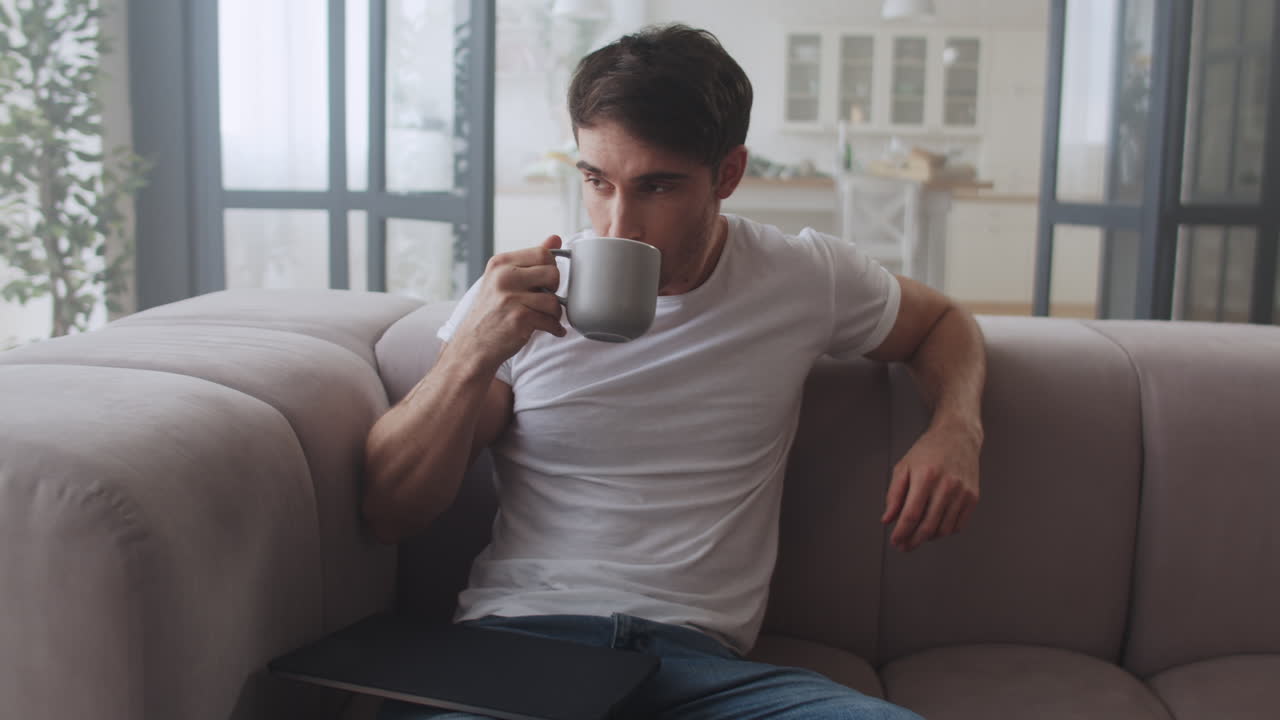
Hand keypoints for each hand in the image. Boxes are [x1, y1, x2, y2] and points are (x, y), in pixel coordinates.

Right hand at [448, 235, 565, 371]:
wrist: (472, 347)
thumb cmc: (491, 313)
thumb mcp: (504, 280)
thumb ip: (530, 260)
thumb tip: (555, 238)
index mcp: (501, 263)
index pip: (543, 253)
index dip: (550, 269)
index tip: (543, 283)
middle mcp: (504, 277)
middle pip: (553, 273)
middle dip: (554, 290)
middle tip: (543, 301)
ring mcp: (510, 298)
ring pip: (554, 300)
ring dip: (554, 313)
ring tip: (545, 318)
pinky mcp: (519, 318)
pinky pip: (551, 320)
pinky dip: (554, 328)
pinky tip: (550, 330)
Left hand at [881, 423, 980, 551]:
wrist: (958, 436)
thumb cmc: (929, 450)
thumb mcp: (904, 467)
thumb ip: (894, 494)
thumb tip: (887, 519)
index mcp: (926, 477)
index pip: (911, 514)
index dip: (902, 532)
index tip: (895, 540)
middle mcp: (946, 486)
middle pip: (928, 526)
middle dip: (913, 541)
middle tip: (904, 546)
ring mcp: (962, 493)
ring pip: (944, 529)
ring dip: (928, 538)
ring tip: (918, 536)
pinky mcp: (973, 497)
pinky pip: (958, 525)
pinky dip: (945, 531)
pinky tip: (935, 528)